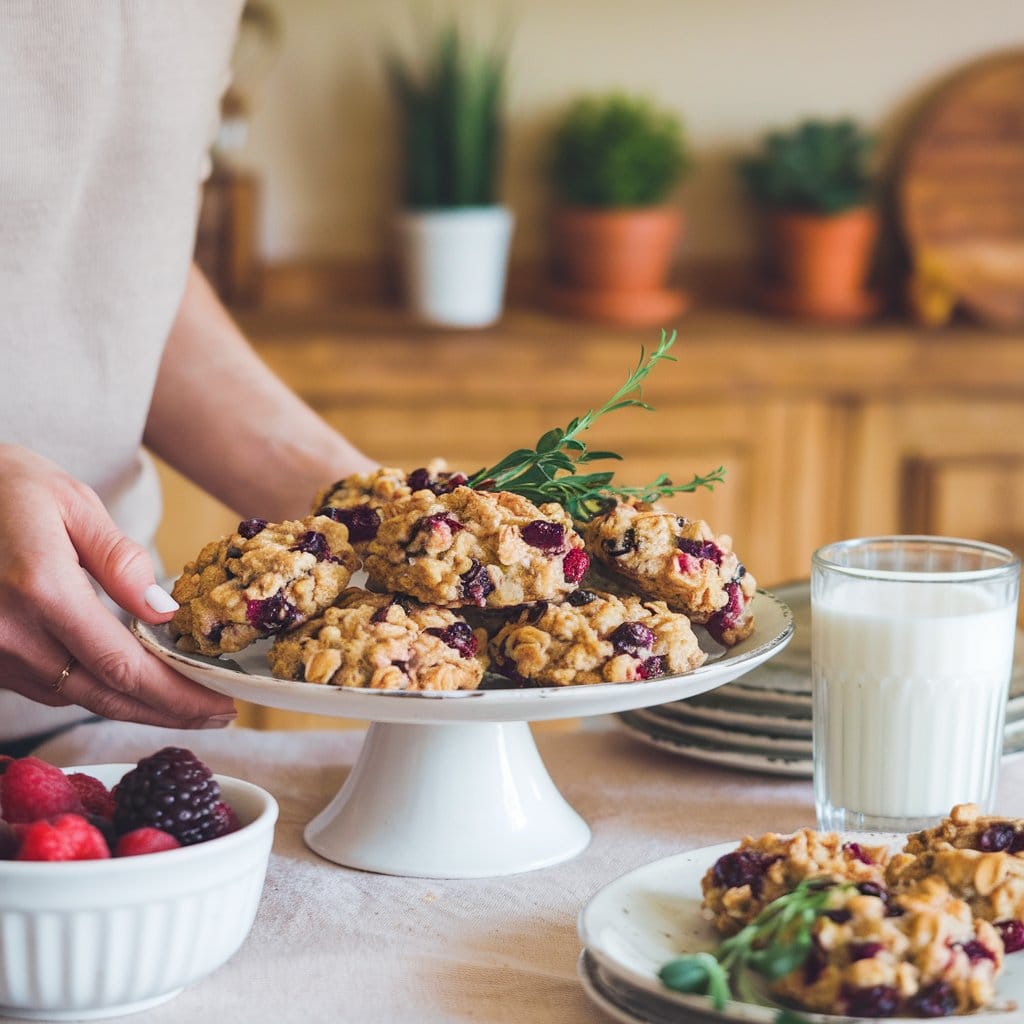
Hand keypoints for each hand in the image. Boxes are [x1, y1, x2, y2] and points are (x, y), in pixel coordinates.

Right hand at [0, 445, 236, 727]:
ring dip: (136, 706)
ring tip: (188, 702)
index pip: (122, 665)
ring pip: (77, 698)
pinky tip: (134, 683)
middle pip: (105, 696)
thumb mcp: (72, 503)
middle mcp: (11, 634)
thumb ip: (119, 560)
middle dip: (169, 712)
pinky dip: (98, 690)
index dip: (177, 695)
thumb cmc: (7, 487)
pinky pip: (50, 687)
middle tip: (220, 715)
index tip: (222, 704)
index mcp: (42, 590)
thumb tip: (164, 611)